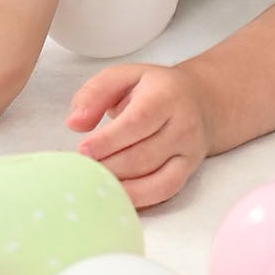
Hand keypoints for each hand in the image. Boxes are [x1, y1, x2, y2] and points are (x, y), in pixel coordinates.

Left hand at [66, 63, 210, 209]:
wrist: (200, 101)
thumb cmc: (154, 88)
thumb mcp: (124, 76)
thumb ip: (95, 93)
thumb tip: (74, 123)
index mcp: (165, 95)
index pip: (137, 122)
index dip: (109, 140)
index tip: (83, 150)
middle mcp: (182, 124)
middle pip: (143, 155)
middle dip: (109, 167)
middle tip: (83, 170)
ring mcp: (188, 151)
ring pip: (154, 177)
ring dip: (121, 185)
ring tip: (95, 182)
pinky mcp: (188, 170)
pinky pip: (164, 191)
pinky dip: (139, 198)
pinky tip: (116, 196)